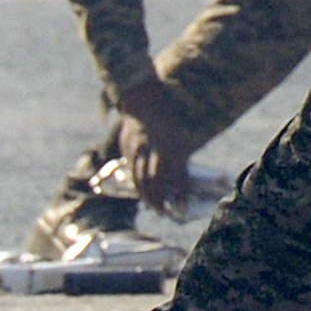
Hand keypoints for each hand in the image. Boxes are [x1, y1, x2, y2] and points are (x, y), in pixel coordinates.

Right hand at [113, 77, 193, 214]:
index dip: (179, 192)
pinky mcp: (127, 147)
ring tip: (154, 206)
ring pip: (139, 177)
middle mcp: (154, 147)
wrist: (143, 97)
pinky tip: (142, 190)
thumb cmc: (169, 116)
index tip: (182, 206)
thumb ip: (180, 154)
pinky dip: (136, 182)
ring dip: (146, 195)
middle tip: (165, 212)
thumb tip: (183, 179)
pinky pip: (131, 168)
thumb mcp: (180, 133)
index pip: (176, 174)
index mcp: (172, 143)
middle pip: (154, 180)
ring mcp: (138, 147)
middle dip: (159, 199)